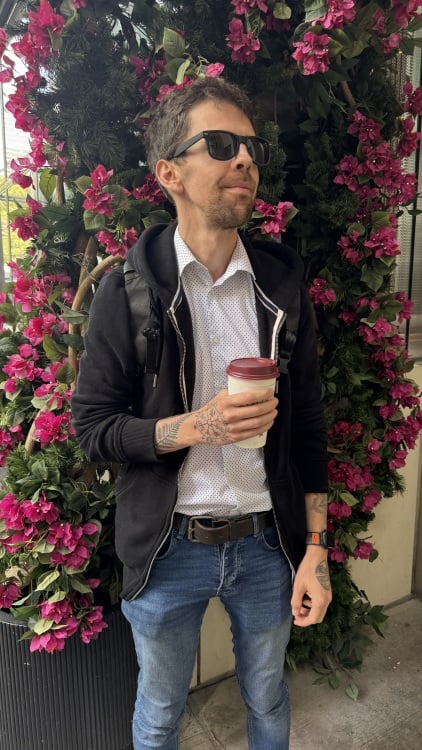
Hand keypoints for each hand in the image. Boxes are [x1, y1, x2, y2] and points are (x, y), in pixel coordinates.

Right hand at [154, 388, 277, 452]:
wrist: (198, 428)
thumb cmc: (209, 412)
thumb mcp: (220, 397)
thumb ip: (234, 393)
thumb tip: (249, 389)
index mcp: (227, 402)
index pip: (250, 397)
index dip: (264, 394)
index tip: (270, 392)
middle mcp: (231, 415)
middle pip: (257, 410)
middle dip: (270, 405)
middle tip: (274, 402)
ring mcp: (234, 427)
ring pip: (258, 422)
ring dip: (270, 416)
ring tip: (274, 412)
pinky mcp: (235, 437)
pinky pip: (254, 432)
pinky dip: (264, 427)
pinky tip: (268, 423)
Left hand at [291, 547, 331, 626]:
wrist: (317, 557)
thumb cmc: (307, 570)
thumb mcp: (298, 586)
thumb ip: (296, 601)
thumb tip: (295, 612)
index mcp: (320, 600)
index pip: (313, 619)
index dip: (303, 622)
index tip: (295, 621)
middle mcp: (327, 600)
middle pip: (318, 617)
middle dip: (307, 618)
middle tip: (296, 614)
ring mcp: (328, 596)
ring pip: (320, 611)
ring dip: (310, 612)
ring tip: (299, 606)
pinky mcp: (327, 591)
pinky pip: (321, 604)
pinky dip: (313, 605)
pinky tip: (305, 599)